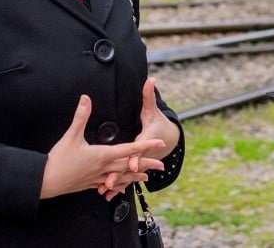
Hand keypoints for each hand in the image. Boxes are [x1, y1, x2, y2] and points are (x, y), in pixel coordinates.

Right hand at [40, 95, 165, 199]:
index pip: (129, 149)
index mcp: (102, 156)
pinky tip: (121, 187)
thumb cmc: (58, 160)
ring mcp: (97, 178)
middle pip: (130, 166)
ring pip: (121, 178)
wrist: (45, 182)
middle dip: (146, 164)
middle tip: (162, 165)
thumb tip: (86, 99)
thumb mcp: (70, 136)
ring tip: (146, 177)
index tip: (159, 143)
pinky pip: (108, 185)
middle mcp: (103, 168)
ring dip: (135, 177)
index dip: (145, 146)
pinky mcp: (90, 184)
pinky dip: (118, 185)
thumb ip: (80, 117)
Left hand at [98, 78, 180, 199]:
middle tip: (108, 182)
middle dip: (121, 174)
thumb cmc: (157, 123)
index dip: (135, 156)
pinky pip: (126, 178)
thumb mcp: (152, 109)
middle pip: (131, 164)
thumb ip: (149, 96)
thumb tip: (150, 80)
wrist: (168, 138)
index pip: (140, 148)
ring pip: (128, 174)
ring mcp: (139, 161)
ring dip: (118, 183)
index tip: (129, 163)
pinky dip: (118, 186)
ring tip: (105, 190)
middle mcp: (142, 153)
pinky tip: (107, 193)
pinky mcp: (134, 166)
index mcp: (146, 139)